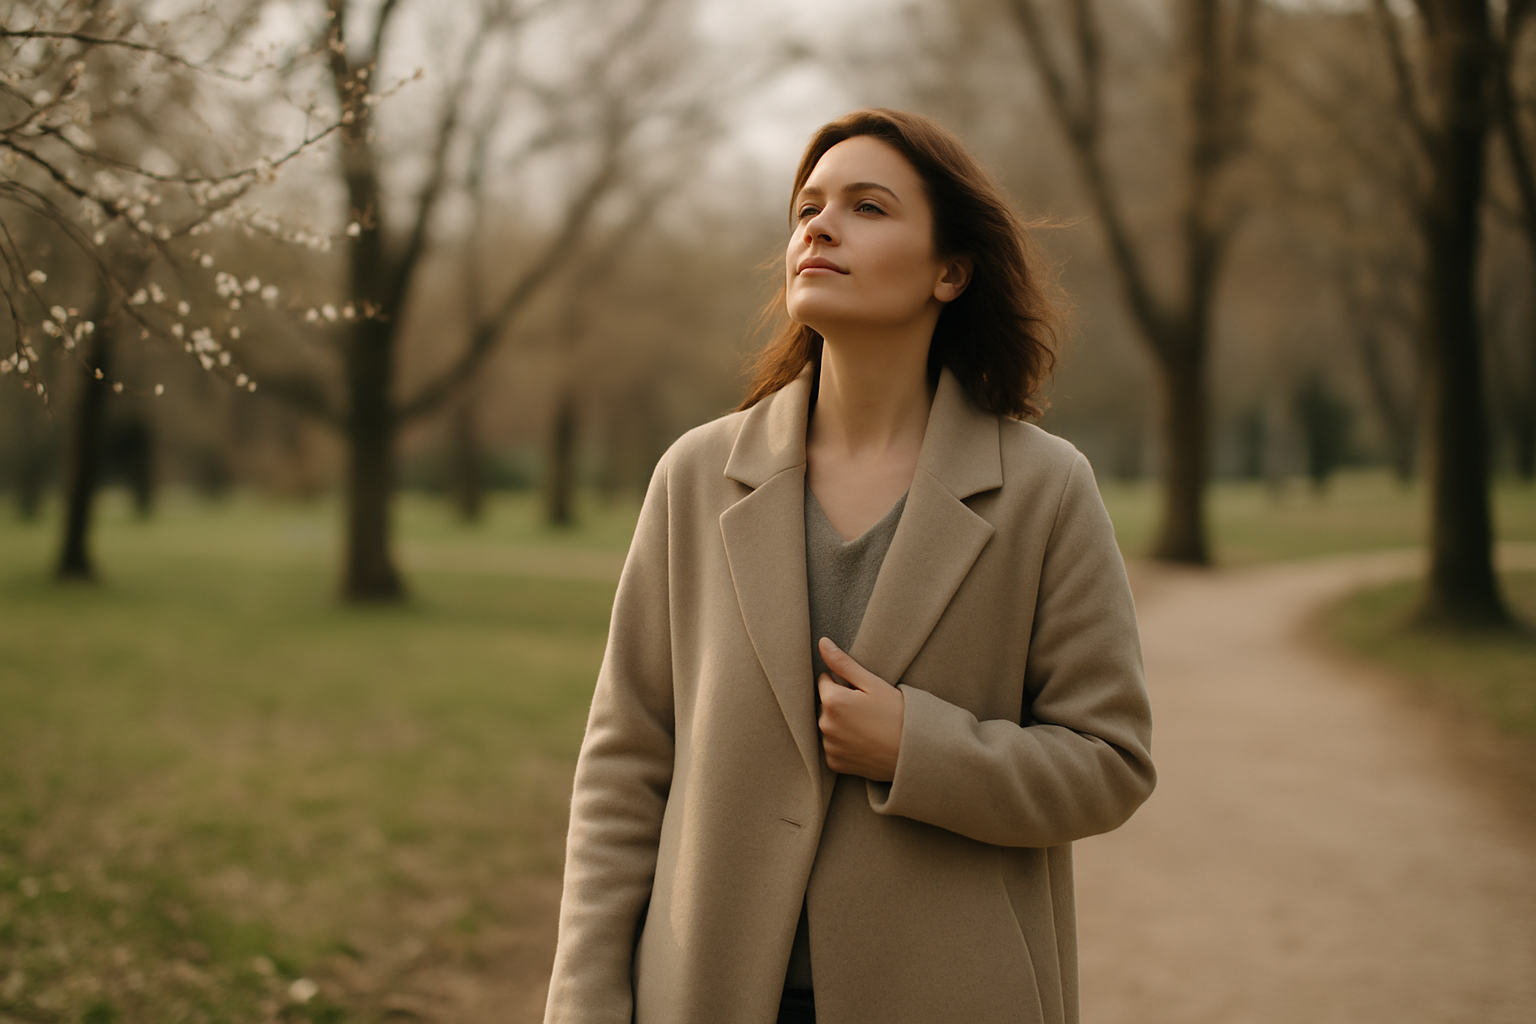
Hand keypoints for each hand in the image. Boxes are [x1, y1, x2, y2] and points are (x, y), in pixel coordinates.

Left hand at [816, 637, 903, 781]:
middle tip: (868, 711)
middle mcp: (825, 725)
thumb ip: (843, 663)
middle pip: (825, 704)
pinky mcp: (835, 764)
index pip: (824, 680)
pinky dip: (843, 744)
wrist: (914, 752)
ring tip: (868, 727)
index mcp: (833, 701)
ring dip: (840, 724)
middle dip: (840, 703)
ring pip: (829, 725)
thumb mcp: (873, 683)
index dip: (844, 683)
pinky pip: (833, 746)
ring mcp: (830, 747)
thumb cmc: (897, 714)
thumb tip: (822, 642)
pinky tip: (864, 742)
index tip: (863, 693)